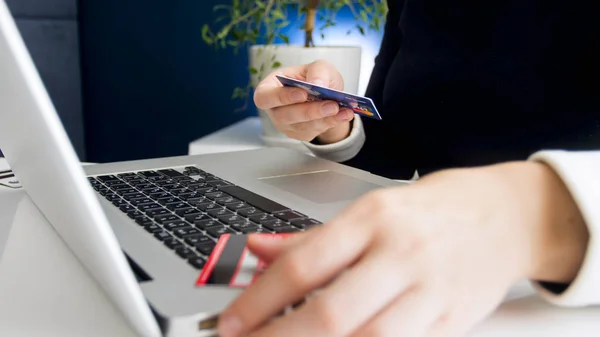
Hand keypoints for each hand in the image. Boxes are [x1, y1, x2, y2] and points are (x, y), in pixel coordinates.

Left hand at [217, 162, 588, 336]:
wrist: (506, 215)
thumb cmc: (433, 210)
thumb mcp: (371, 208)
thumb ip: (312, 237)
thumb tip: (257, 249)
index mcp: (373, 218)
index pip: (303, 264)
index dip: (258, 299)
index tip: (231, 322)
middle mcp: (401, 253)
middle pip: (330, 312)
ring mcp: (430, 291)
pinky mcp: (452, 320)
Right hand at [254, 59, 353, 143]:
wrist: (326, 95)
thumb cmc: (314, 77)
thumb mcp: (319, 66)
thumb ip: (318, 71)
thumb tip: (317, 84)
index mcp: (270, 88)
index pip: (265, 97)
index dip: (281, 97)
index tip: (303, 94)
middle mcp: (274, 109)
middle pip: (285, 116)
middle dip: (309, 111)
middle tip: (330, 105)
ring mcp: (286, 125)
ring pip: (301, 126)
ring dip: (323, 119)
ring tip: (342, 110)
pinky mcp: (300, 134)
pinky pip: (314, 132)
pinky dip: (330, 123)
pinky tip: (344, 115)